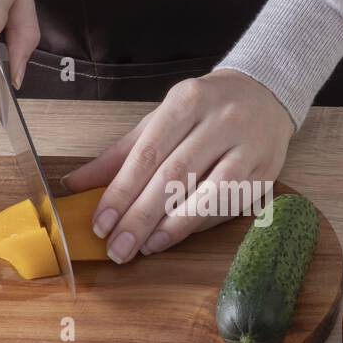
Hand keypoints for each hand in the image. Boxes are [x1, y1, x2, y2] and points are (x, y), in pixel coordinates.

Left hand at [63, 69, 294, 262]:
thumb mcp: (161, 119)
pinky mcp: (268, 171)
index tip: (100, 224)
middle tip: (117, 248)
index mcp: (187, 101)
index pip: (148, 153)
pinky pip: (230, 205)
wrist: (266, 94)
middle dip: (141, 217)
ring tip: (145, 247)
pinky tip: (175, 237)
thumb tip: (75, 184)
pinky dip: (200, 225)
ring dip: (173, 227)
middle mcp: (222, 120)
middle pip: (174, 176)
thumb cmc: (204, 110)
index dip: (122, 192)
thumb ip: (121, 153)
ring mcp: (249, 146)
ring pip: (209, 194)